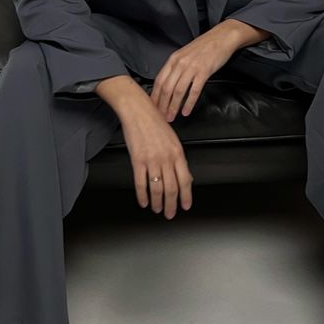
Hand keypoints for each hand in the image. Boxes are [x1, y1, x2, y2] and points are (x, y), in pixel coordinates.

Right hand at [119, 95, 193, 218]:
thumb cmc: (154, 121)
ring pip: (157, 188)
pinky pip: (141, 183)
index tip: (185, 205)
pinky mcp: (137, 160)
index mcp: (177, 152)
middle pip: (171, 188)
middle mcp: (166, 158)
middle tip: (170, 213)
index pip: (185, 180)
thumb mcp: (173, 139)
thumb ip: (178, 159)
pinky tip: (143, 201)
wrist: (138, 110)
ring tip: (156, 209)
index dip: (186, 196)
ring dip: (157, 202)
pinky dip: (142, 195)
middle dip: (171, 204)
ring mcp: (152, 160)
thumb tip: (186, 176)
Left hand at [150, 26, 239, 121]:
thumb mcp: (184, 54)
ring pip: (178, 91)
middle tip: (160, 117)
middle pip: (166, 88)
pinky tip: (186, 112)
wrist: (221, 38)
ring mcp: (192, 67)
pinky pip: (194, 91)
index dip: (155, 96)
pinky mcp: (204, 71)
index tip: (153, 107)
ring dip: (173, 107)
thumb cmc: (203, 47)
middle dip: (162, 105)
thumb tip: (167, 84)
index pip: (159, 80)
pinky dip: (189, 103)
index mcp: (173, 59)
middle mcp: (180, 63)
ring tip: (171, 117)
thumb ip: (175, 67)